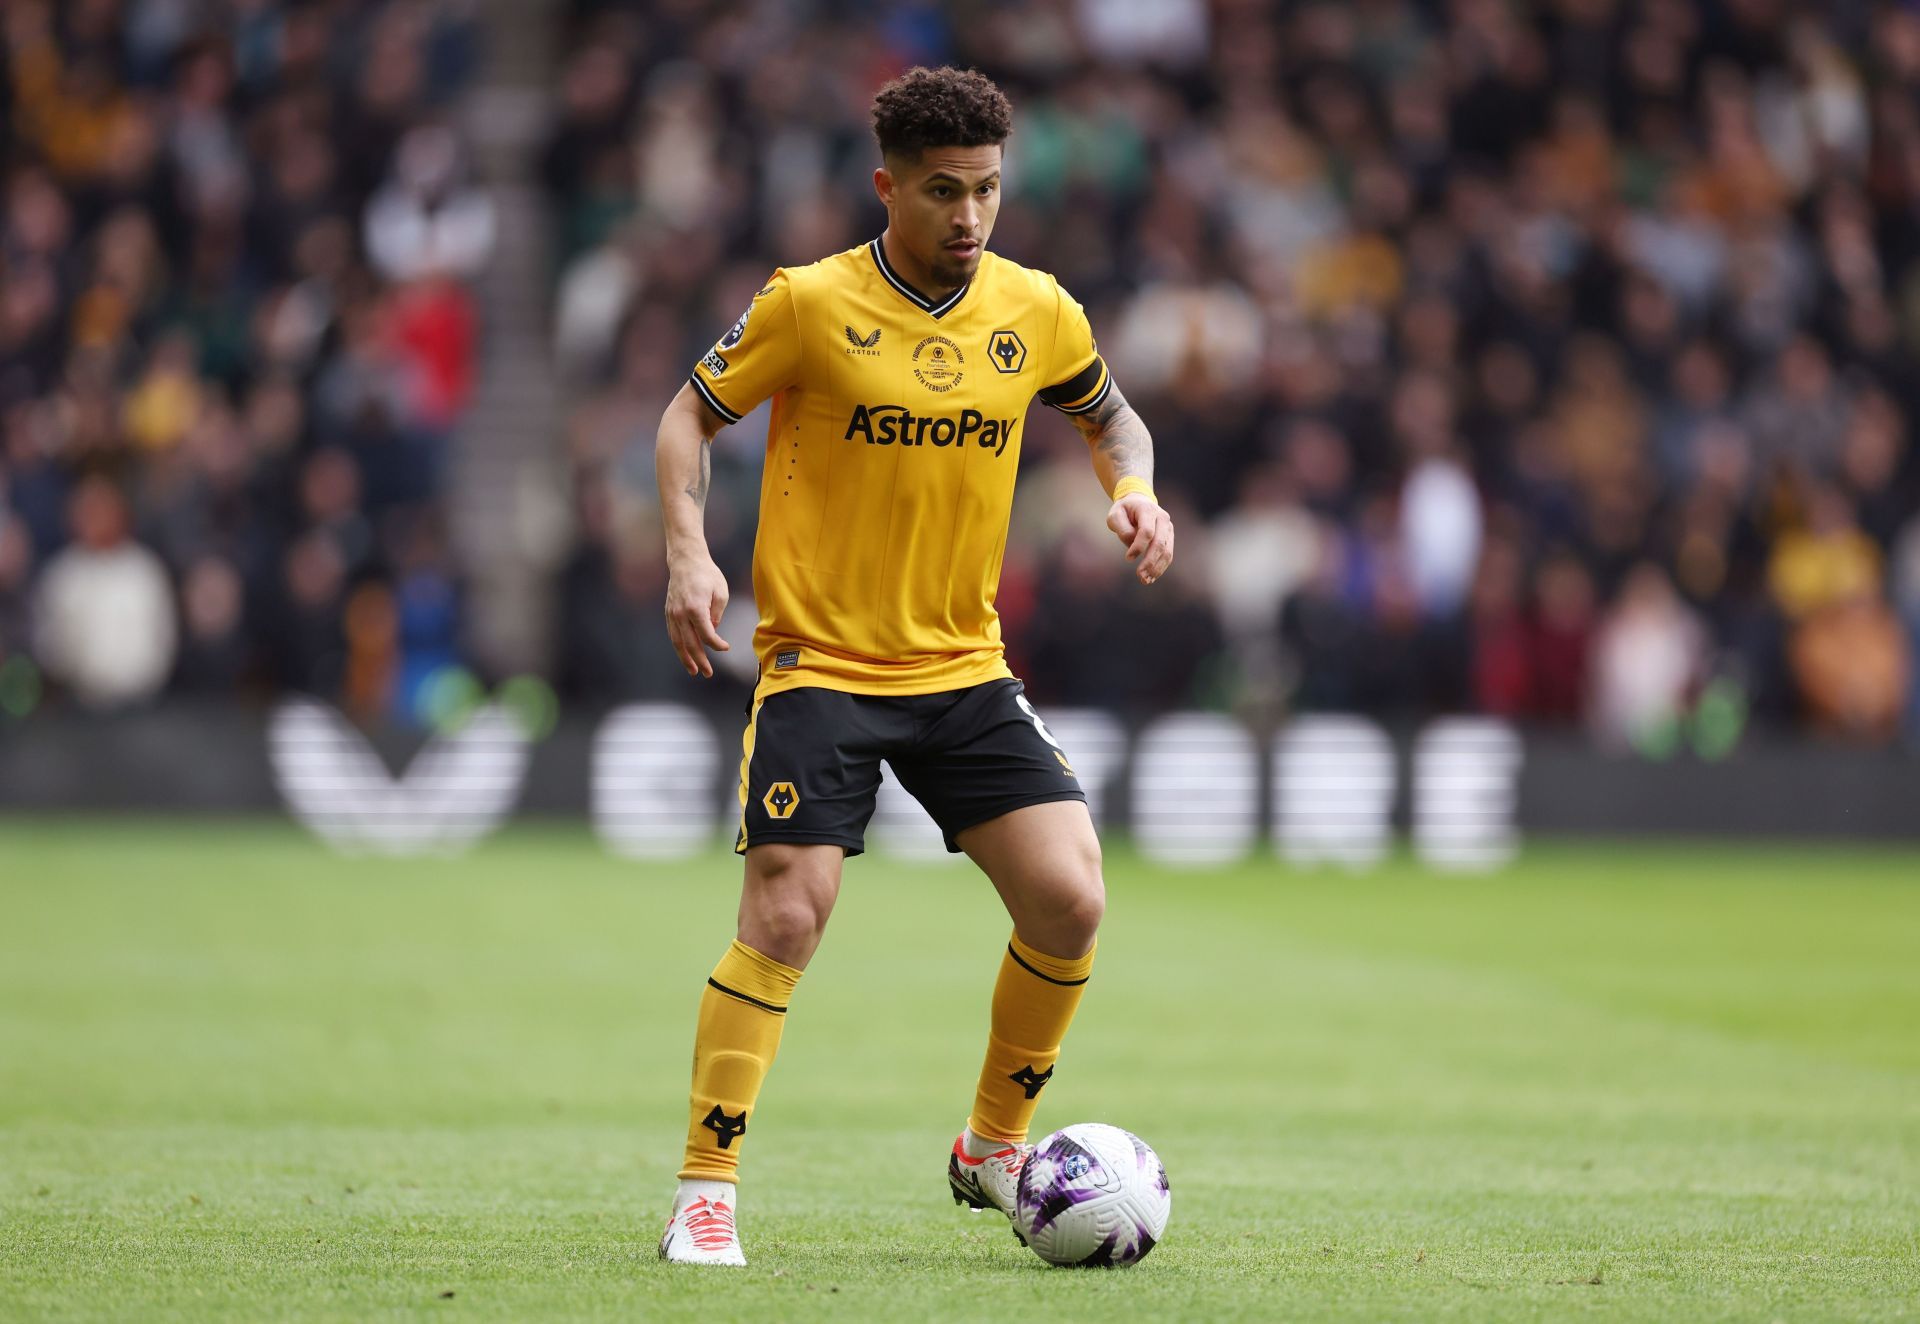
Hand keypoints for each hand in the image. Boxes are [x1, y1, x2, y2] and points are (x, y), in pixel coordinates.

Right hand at [664, 553, 730, 677]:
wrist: (686, 560)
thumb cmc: (707, 575)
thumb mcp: (721, 593)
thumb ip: (716, 615)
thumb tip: (711, 632)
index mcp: (695, 608)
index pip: (706, 635)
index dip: (717, 645)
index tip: (725, 647)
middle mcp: (681, 613)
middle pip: (690, 644)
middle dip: (700, 661)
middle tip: (708, 673)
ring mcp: (672, 614)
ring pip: (678, 642)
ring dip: (686, 659)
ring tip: (694, 671)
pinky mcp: (669, 612)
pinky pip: (673, 634)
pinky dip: (679, 647)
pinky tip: (685, 655)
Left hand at [1106, 492, 1174, 584]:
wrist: (1139, 502)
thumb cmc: (1124, 510)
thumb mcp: (1115, 515)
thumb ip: (1122, 528)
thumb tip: (1132, 543)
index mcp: (1148, 510)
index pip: (1147, 531)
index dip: (1138, 546)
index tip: (1128, 558)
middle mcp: (1162, 518)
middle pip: (1159, 543)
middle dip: (1150, 562)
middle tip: (1140, 576)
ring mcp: (1168, 528)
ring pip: (1167, 551)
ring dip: (1157, 568)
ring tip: (1145, 580)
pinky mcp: (1170, 537)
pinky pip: (1168, 554)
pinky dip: (1161, 567)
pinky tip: (1151, 577)